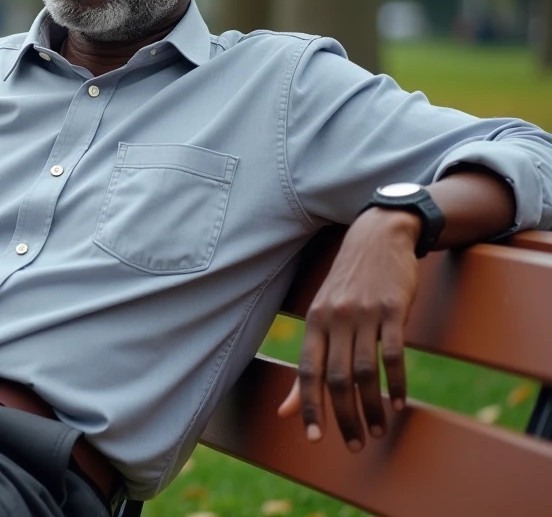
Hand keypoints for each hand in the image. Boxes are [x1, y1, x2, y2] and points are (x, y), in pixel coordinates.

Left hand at [277, 209, 420, 451]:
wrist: (377, 237)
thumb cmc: (347, 285)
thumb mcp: (322, 317)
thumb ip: (308, 364)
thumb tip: (284, 410)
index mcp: (314, 323)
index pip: (307, 372)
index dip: (308, 406)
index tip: (314, 438)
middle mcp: (335, 319)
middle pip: (337, 378)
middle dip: (345, 416)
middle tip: (354, 444)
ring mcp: (364, 314)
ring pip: (366, 371)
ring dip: (372, 406)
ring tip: (377, 430)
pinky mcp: (393, 309)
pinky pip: (394, 354)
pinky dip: (396, 383)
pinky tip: (398, 403)